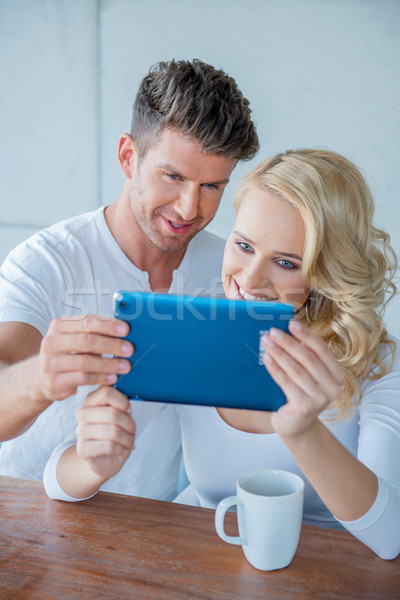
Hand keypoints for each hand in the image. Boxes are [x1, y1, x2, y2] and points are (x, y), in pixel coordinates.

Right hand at [38, 315, 132, 400]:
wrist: (43, 376)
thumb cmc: (68, 354)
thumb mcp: (77, 338)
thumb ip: (96, 332)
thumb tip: (125, 330)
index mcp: (59, 325)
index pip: (87, 322)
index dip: (108, 325)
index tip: (126, 330)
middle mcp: (52, 342)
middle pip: (86, 341)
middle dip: (112, 345)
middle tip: (129, 349)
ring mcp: (50, 362)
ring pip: (85, 362)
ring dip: (109, 364)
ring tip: (126, 366)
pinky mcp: (53, 381)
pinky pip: (82, 378)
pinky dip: (100, 378)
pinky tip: (113, 378)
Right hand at [76, 386, 135, 480]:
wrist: (104, 459)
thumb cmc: (115, 435)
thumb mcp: (121, 416)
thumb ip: (122, 406)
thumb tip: (127, 408)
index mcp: (91, 401)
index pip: (106, 392)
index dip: (123, 402)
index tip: (128, 410)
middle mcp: (83, 414)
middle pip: (112, 414)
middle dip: (129, 424)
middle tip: (131, 431)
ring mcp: (80, 431)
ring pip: (113, 431)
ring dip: (126, 439)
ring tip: (127, 442)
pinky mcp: (82, 449)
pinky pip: (109, 446)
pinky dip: (119, 449)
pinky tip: (118, 450)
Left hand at [262, 320, 344, 437]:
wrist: (296, 424)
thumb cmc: (300, 392)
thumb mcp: (307, 374)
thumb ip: (303, 356)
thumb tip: (285, 331)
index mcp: (337, 374)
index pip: (322, 350)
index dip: (306, 335)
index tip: (291, 323)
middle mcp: (333, 387)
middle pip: (308, 359)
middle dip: (289, 343)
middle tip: (272, 332)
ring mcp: (320, 400)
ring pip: (297, 371)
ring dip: (280, 354)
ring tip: (266, 343)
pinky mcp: (304, 408)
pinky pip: (287, 384)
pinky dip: (276, 370)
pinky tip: (267, 359)